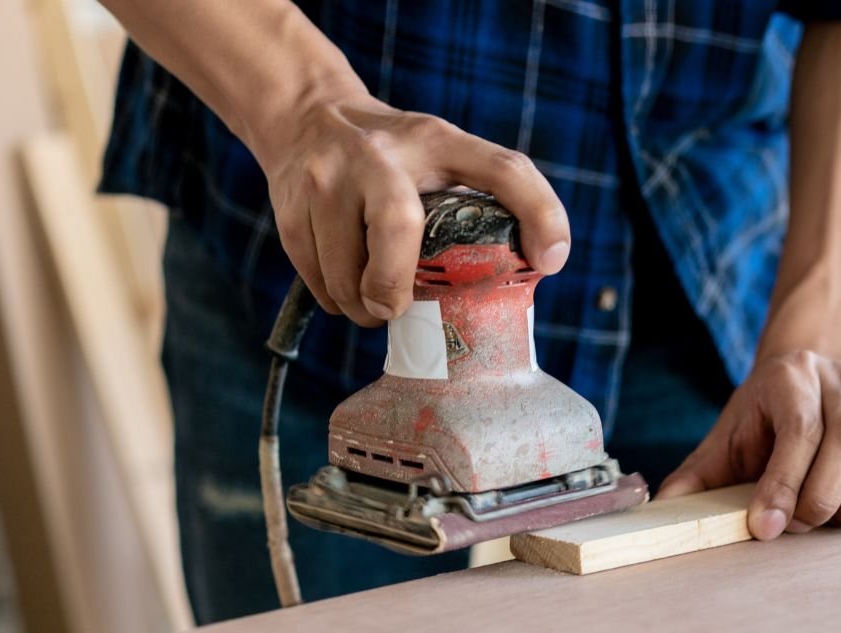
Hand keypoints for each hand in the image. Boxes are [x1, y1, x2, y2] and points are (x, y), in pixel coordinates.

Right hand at [252, 85, 570, 326]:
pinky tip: (346, 283)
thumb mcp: (444, 155)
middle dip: (396, 285)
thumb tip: (542, 265)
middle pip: (397, 227)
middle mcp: (381, 155)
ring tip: (376, 301)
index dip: (539, 215)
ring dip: (364, 307)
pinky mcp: (292, 209)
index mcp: (437, 141)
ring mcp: (329, 179)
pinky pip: (319, 282)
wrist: (306, 116)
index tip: (549, 263)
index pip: (503, 169)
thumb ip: (487, 198)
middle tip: (398, 309)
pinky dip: (336, 300)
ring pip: (347, 275)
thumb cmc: (396, 157)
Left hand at [658, 350, 840, 539]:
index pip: (800, 430)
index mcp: (791, 377)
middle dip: (819, 499)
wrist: (807, 380)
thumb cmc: (761, 418)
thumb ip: (697, 475)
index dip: (784, 484)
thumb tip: (665, 509)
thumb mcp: (725, 438)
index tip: (765, 527)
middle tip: (793, 527)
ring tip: (821, 523)